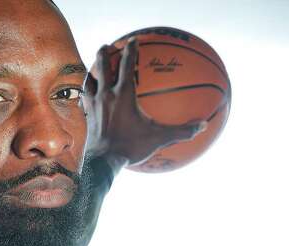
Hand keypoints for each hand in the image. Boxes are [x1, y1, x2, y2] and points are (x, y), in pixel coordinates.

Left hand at [83, 37, 205, 171]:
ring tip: (94, 67)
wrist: (102, 161)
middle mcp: (106, 95)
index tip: (132, 40)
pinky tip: (88, 95)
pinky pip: (85, 99)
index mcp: (123, 94)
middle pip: (102, 67)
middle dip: (104, 53)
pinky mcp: (86, 116)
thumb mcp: (159, 137)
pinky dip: (86, 93)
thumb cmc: (130, 147)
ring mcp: (93, 105)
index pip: (126, 64)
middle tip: (107, 46)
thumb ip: (182, 131)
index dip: (130, 50)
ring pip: (89, 81)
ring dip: (92, 71)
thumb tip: (203, 126)